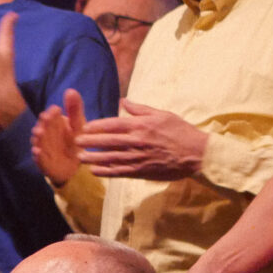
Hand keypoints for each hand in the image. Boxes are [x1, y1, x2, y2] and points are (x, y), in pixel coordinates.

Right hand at [31, 89, 86, 185]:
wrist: (74, 165)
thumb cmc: (76, 141)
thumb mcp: (78, 124)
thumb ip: (75, 108)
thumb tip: (70, 90)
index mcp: (53, 124)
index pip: (49, 116)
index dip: (51, 113)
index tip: (55, 109)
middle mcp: (45, 135)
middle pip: (41, 128)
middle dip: (42, 124)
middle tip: (45, 119)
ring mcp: (43, 148)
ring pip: (38, 142)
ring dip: (37, 138)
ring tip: (39, 134)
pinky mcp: (43, 162)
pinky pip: (39, 159)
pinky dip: (37, 155)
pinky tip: (38, 152)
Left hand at [76, 100, 209, 180]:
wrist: (196, 154)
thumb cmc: (180, 131)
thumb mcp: (162, 114)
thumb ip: (140, 109)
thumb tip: (123, 100)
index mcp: (141, 126)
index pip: (113, 125)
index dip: (97, 126)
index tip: (85, 127)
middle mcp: (137, 141)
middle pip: (108, 141)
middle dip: (90, 142)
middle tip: (75, 142)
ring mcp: (138, 157)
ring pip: (110, 158)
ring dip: (93, 158)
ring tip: (80, 157)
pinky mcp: (141, 171)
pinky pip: (119, 172)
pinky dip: (106, 171)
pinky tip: (94, 171)